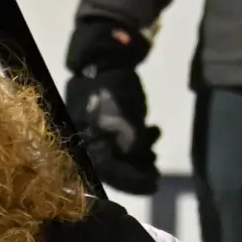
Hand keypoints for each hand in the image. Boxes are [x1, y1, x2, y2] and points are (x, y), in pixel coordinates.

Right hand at [64, 20, 158, 195]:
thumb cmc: (112, 86)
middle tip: (157, 176)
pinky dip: (138, 144)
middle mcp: (86, 141)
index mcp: (85, 141)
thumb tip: (136, 158)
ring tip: (156, 154)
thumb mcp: (121, 113)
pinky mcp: (105, 124)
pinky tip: (153, 133)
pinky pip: (121, 143)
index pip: (107, 170)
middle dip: (136, 172)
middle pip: (111, 168)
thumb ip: (128, 139)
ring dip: (139, 158)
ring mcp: (95, 133)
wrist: (105, 57)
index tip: (154, 184)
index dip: (131, 180)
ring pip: (118, 156)